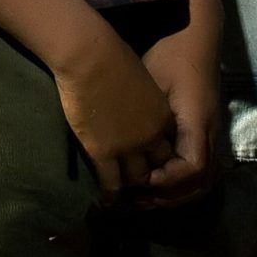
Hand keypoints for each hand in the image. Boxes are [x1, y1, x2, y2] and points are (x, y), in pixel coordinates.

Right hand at [53, 28, 175, 201]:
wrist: (90, 57)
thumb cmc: (112, 57)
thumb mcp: (140, 79)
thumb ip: (142, 97)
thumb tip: (134, 102)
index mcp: (162, 116)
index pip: (167, 146)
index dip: (158, 156)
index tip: (149, 161)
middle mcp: (151, 136)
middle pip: (156, 166)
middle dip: (151, 177)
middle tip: (141, 186)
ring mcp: (129, 147)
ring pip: (136, 178)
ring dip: (130, 188)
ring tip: (124, 197)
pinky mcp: (105, 152)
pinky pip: (111, 182)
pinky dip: (110, 194)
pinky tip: (106, 200)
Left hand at [139, 33, 218, 204]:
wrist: (196, 39)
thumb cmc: (171, 56)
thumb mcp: (153, 83)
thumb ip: (145, 118)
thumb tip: (127, 150)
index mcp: (197, 122)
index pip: (192, 167)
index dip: (168, 180)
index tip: (141, 180)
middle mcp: (210, 133)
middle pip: (200, 182)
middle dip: (170, 195)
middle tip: (139, 198)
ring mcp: (211, 134)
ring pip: (203, 179)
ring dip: (176, 192)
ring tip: (146, 196)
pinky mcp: (205, 133)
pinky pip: (200, 169)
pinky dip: (180, 182)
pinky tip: (157, 180)